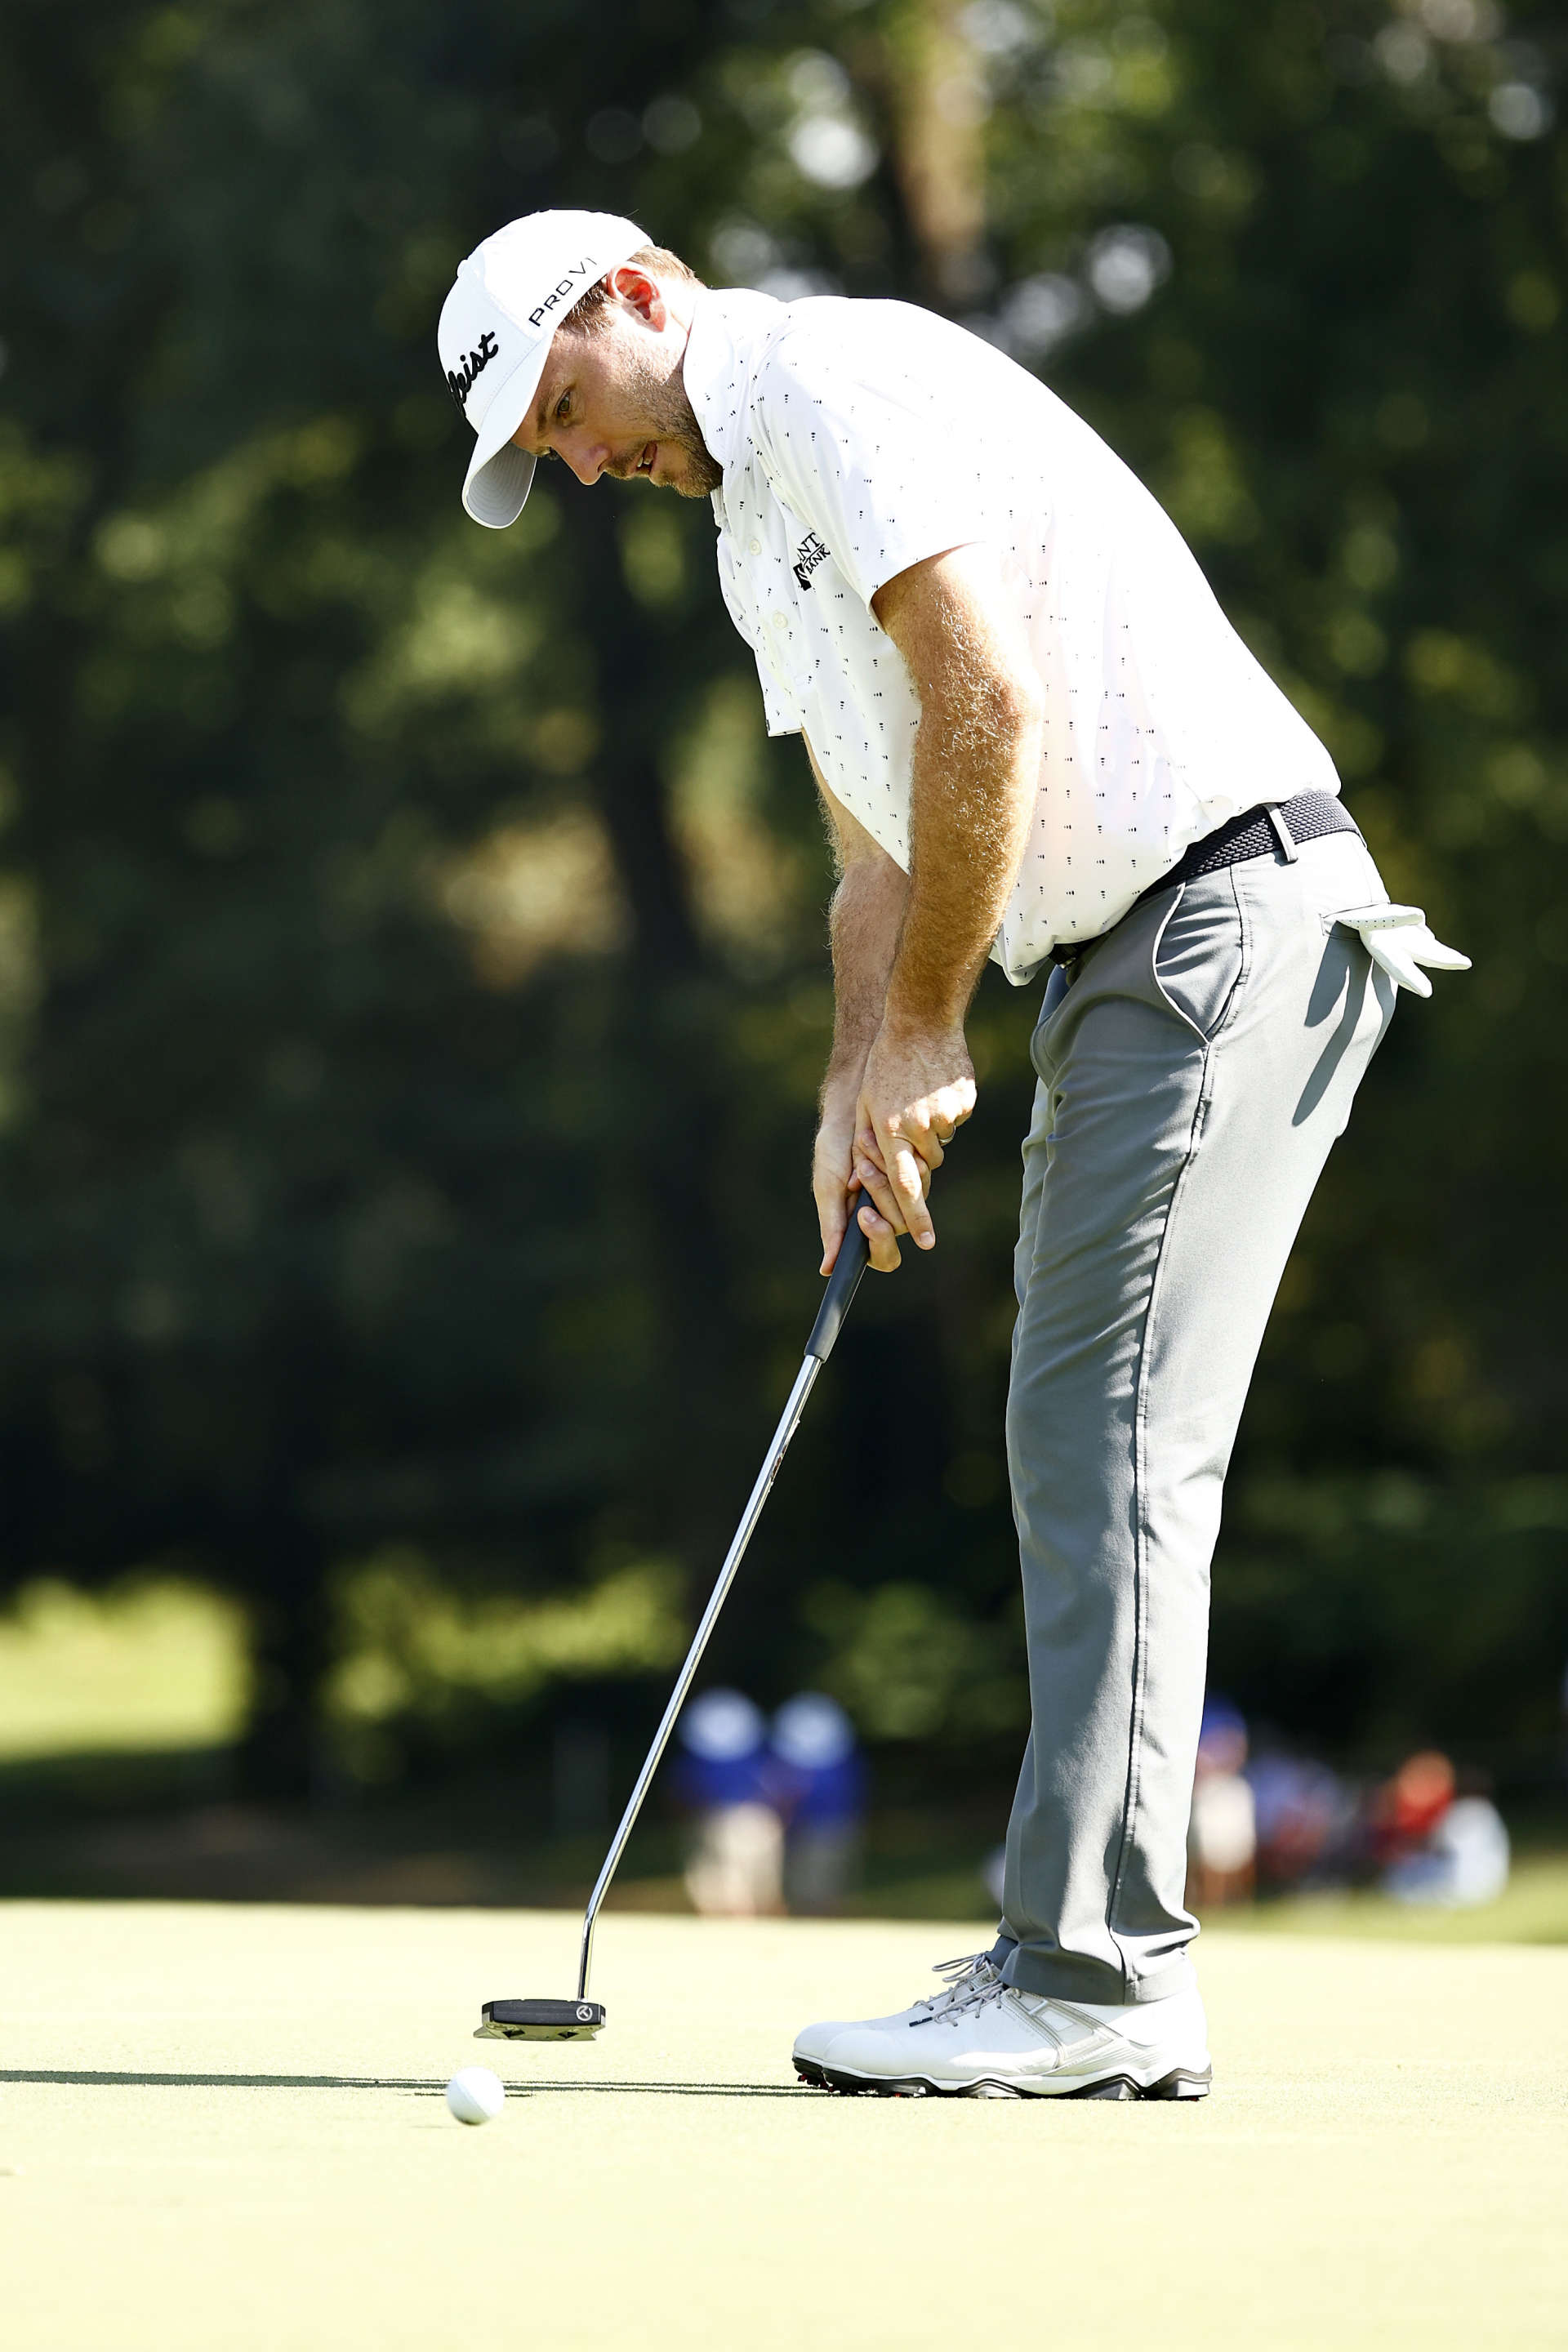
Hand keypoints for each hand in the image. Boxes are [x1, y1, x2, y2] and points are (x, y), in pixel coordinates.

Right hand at [814, 1074, 907, 1275]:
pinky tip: (876, 1141)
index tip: (866, 1216)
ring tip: (863, 1146)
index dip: (878, 1241)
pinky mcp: (917, 1173)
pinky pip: (920, 1177)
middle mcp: (886, 1213)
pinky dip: (897, 1160)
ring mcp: (903, 1194)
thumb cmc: (834, 1150)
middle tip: (863, 1169)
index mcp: (861, 1225)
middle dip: (879, 1194)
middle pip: (898, 1226)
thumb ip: (832, 1226)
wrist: (851, 1109)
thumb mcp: (829, 1187)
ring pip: (910, 1201)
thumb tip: (828, 1268)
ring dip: (884, 1174)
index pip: (880, 1255)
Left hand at [854, 1019, 975, 1253]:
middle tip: (905, 1124)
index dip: (915, 1218)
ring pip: (940, 1145)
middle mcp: (919, 1128)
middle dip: (915, 1158)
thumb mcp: (868, 1105)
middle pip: (925, 1167)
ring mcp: (945, 1116)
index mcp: (890, 1132)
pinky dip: (945, 1112)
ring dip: (929, 1132)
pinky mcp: (964, 1104)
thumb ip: (873, 1144)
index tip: (926, 1243)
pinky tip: (932, 1087)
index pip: (905, 1187)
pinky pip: (954, 1122)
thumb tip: (884, 1179)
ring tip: (916, 1098)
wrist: (919, 1022)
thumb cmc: (884, 1066)